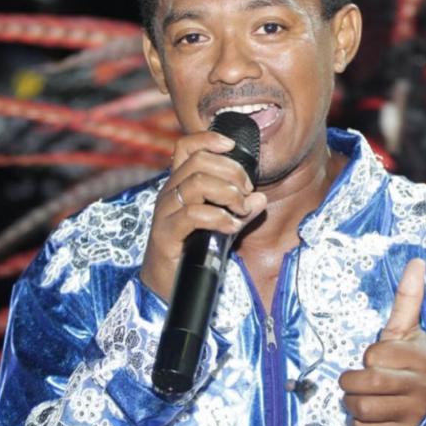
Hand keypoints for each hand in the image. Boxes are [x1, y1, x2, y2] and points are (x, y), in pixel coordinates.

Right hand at [140, 129, 266, 299]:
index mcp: (178, 186)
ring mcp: (164, 213)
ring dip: (229, 194)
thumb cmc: (192, 252)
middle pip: (199, 162)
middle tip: (246, 193)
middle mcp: (168, 194)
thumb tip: (261, 199)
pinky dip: (219, 217)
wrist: (167, 286)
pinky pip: (194, 214)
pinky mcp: (165, 234)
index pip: (186, 147)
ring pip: (198, 183)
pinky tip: (230, 227)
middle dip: (232, 172)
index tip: (232, 147)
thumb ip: (240, 211)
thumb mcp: (221, 225)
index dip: (209, 139)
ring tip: (241, 211)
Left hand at [339, 259, 425, 425]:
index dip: (369, 357)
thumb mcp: (411, 333)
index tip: (375, 358)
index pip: (375, 355)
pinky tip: (373, 415)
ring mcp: (411, 412)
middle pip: (366, 383)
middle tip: (357, 379)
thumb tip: (416, 262)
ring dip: (354, 403)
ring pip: (362, 407)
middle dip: (352, 382)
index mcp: (419, 357)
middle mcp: (418, 385)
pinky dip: (361, 424)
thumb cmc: (414, 363)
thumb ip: (408, 301)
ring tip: (364, 396)